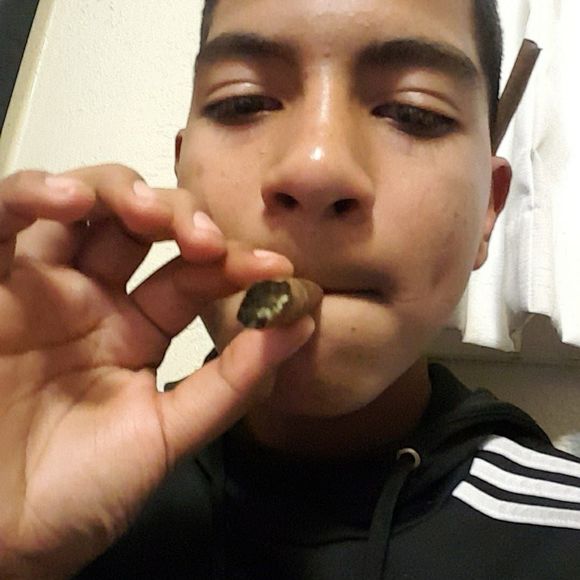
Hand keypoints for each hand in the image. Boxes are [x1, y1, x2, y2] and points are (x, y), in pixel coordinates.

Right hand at [0, 165, 313, 578]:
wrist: (0, 539)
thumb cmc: (79, 494)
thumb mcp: (167, 437)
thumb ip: (232, 384)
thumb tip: (299, 326)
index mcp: (137, 331)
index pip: (191, 276)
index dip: (233, 265)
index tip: (275, 269)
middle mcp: (93, 300)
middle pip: (141, 225)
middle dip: (180, 217)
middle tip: (206, 241)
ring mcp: (41, 288)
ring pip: (82, 207)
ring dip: (119, 192)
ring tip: (148, 214)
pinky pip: (3, 221)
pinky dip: (33, 196)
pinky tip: (70, 201)